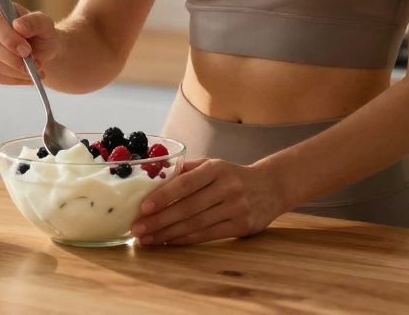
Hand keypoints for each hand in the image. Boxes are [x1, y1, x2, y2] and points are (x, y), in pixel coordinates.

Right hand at [0, 0, 58, 85]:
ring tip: (35, 70)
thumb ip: (34, 21)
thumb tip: (17, 25)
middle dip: (13, 58)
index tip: (27, 50)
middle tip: (35, 64)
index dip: (8, 38)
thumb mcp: (44, 24)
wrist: (39, 49)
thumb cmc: (38, 32)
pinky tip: (25, 77)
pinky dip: (11, 79)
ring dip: (15, 70)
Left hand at [131, 158, 286, 245]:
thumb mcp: (213, 165)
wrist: (272, 186)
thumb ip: (187, 171)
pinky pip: (208, 235)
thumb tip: (153, 178)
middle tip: (137, 229)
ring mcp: (237, 208)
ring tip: (148, 239)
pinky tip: (169, 242)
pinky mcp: (243, 226)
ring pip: (196, 225)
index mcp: (217, 168)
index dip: (163, 197)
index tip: (143, 208)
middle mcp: (228, 187)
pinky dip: (186, 240)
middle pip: (188, 208)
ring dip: (168, 234)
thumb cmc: (233, 175)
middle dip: (159, 221)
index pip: (185, 184)